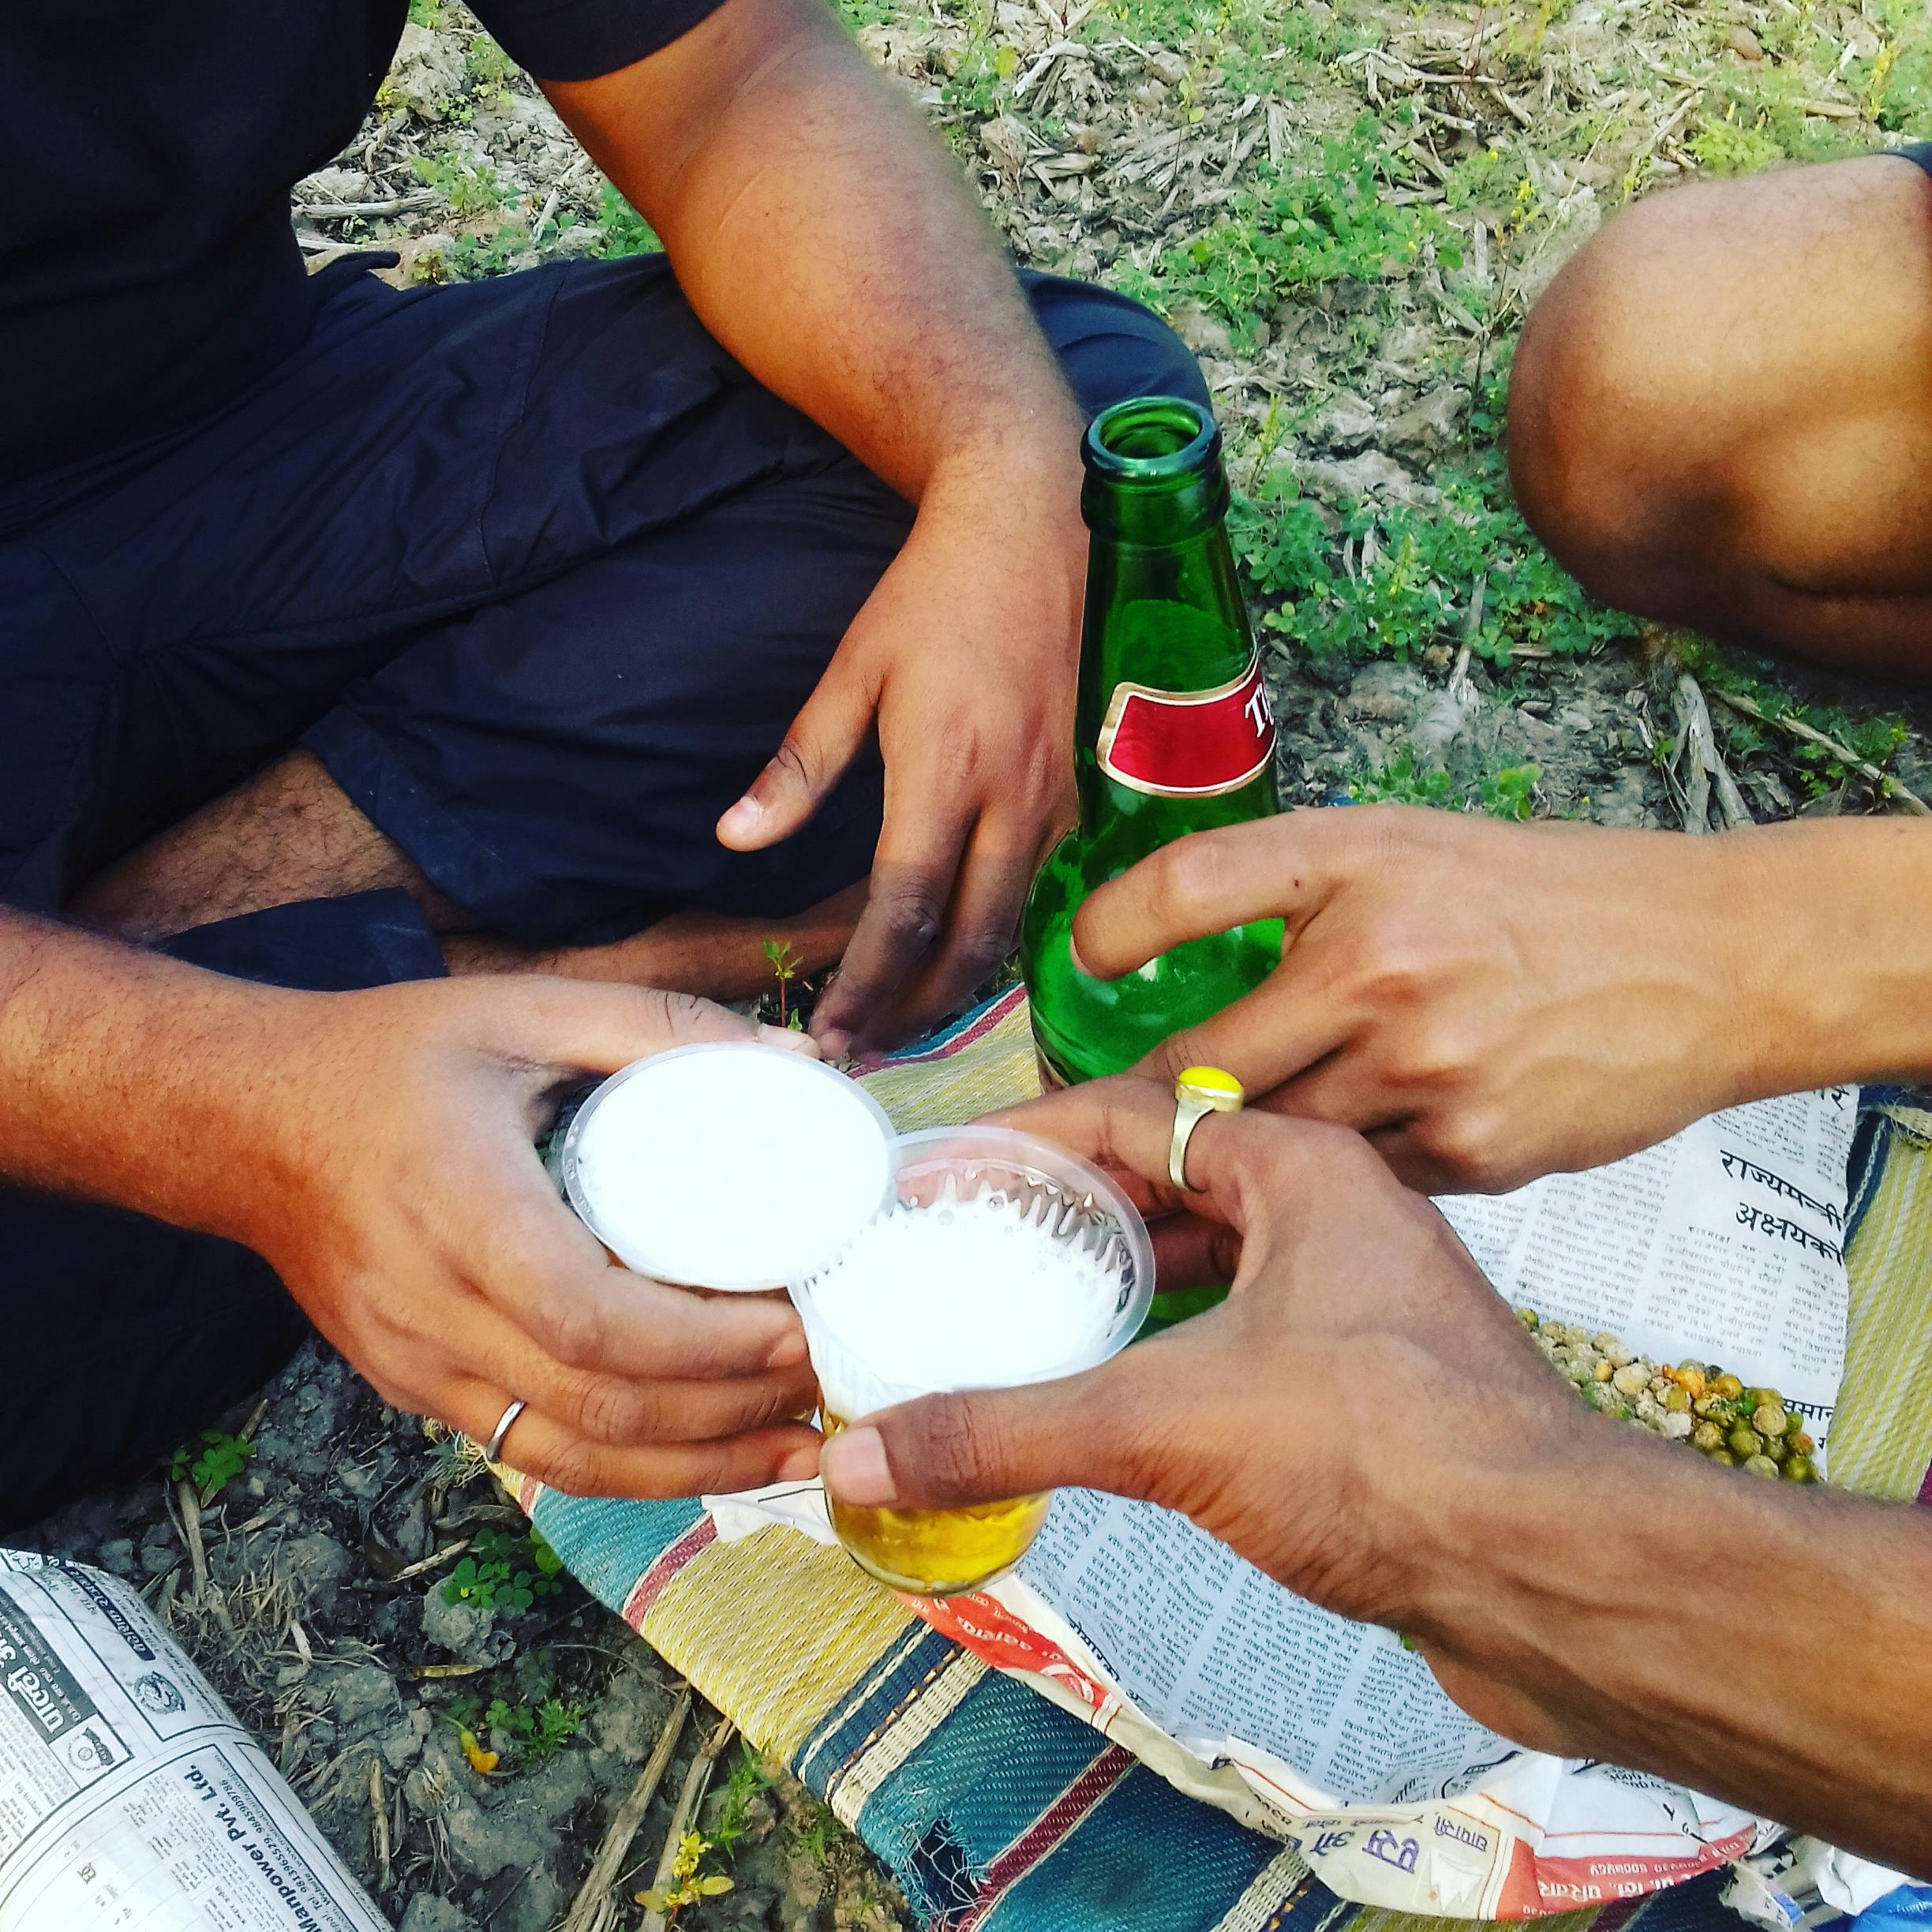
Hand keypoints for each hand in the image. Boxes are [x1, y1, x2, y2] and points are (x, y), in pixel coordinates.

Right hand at [231, 978, 822, 1496]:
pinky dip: (630, 1469)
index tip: (792, 1326)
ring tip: (792, 1452)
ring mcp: (415, 1365)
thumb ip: (656, 1025)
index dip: (704, 1343)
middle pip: (597, 1405)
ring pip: (569, 1455)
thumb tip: (795, 1063)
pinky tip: (706, 1458)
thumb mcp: (521, 1009)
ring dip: (694, 1469)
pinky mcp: (415, 1390)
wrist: (244, 1123)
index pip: (589, 1318)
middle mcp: (429, 1307)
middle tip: (820, 1385)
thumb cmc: (390, 1058)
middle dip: (726, 1415)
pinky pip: (533, 1451)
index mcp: (458, 1205)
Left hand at [716, 469, 1082, 1054]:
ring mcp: (1057, 799)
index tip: (830, 1035)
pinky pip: (1040, 889)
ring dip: (958, 986)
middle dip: (916, 1010)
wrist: (1037, 525)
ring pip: (1014, 926)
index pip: (905, 909)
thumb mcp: (851, 669)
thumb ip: (797, 767)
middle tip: (866, 1051)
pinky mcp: (1082, 793)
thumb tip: (733, 838)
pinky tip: (960, 957)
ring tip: (902, 1021)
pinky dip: (998, 937)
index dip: (867, 985)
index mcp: (944, 768)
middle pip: (971, 943)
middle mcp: (1012, 797)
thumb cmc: (933, 594)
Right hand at [819, 1075, 1585, 1634]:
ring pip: (1217, 1266)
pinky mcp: (1379, 1385)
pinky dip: (1177, 1351)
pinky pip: (1250, 1337)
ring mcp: (1366, 1301)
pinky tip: (1123, 1399)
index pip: (1135, 1113)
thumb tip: (864, 1452)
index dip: (1029, 1138)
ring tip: (1027, 1316)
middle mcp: (1339, 1215)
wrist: (1556, 1576)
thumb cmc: (1396, 1454)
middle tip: (971, 1247)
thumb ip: (1007, 1431)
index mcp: (1301, 1169)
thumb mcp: (1167, 1425)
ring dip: (1124, 1286)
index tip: (948, 1174)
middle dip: (1071, 1213)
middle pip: (1173, 1186)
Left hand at [1070, 804, 1785, 1191]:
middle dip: (1151, 1103)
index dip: (1115, 931)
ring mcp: (1424, 1068)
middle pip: (1205, 1063)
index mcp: (1357, 866)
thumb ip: (1293, 891)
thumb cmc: (1543, 897)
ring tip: (1213, 1164)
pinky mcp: (1470, 1152)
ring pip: (1273, 1141)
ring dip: (1236, 1158)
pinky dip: (1336, 1179)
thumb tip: (1170, 952)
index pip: (1188, 887)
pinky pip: (1358, 1179)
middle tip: (1109, 1125)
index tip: (1087, 960)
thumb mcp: (1408, 845)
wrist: (1708, 961)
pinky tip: (1352, 1160)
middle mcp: (1379, 964)